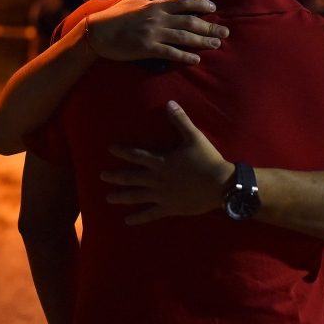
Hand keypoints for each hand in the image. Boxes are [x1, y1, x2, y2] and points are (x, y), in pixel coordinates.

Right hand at [85, 0, 228, 64]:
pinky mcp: (147, 49)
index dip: (201, 4)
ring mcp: (153, 34)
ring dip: (203, 41)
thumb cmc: (114, 16)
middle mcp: (157, 18)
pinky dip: (185, 56)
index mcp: (155, 5)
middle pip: (190, 22)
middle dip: (210, 27)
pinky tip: (196, 59)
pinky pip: (171, 53)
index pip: (183, 2)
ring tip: (216, 44)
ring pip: (184, 37)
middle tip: (225, 32)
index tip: (213, 8)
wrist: (97, 33)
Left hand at [101, 101, 234, 224]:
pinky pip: (150, 214)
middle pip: (131, 178)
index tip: (110, 149)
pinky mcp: (169, 208)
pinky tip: (127, 221)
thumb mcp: (194, 137)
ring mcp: (162, 196)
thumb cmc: (208, 160)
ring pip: (136, 197)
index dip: (123, 151)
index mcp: (162, 162)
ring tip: (108, 198)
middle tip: (101, 176)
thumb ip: (180, 121)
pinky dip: (138, 218)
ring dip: (121, 197)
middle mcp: (157, 180)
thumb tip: (170, 103)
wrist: (221, 185)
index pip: (137, 155)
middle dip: (115, 176)